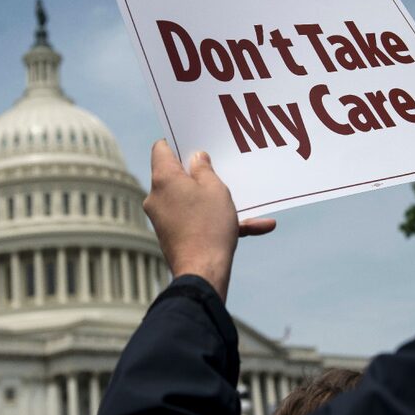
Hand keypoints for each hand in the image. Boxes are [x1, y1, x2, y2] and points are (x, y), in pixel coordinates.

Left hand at [143, 140, 275, 301]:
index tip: (195, 142)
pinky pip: (196, 221)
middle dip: (200, 172)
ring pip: (190, 200)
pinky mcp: (173, 236)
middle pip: (176, 175)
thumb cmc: (208, 226)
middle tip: (221, 167)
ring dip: (214, 199)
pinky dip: (218, 221)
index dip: (177, 142)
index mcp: (164, 179)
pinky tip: (257, 227)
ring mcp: (163, 218)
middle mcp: (157, 197)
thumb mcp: (215, 188)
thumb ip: (204, 169)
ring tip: (243, 201)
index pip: (161, 148)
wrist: (203, 272)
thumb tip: (196, 159)